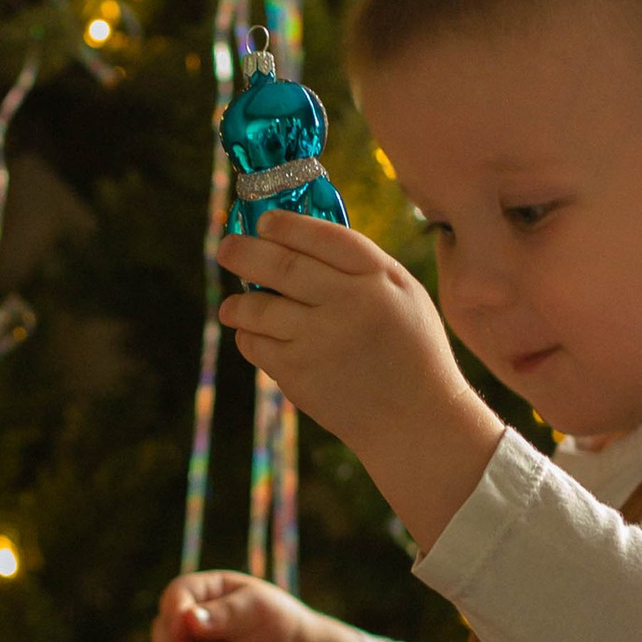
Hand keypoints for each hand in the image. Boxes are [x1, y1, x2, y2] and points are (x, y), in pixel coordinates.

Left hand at [219, 211, 501, 549]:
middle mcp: (347, 305)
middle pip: (281, 266)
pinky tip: (254, 336)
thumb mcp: (405, 294)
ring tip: (232, 305)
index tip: (265, 221)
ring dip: (237, 303)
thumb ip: (363, 265)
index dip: (286, 225)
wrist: (415, 419)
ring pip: (258, 308)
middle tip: (226, 247)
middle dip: (244, 252)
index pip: (322, 237)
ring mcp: (320, 341)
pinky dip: (248, 337)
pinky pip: (256, 345)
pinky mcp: (300, 374)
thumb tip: (303, 237)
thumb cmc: (410, 350)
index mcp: (378, 278)